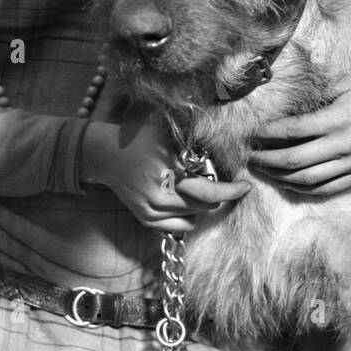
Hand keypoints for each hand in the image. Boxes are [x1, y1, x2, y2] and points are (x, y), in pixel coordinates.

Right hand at [79, 108, 251, 231]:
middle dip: (217, 193)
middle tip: (219, 180)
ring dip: (203, 204)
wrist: (105, 155)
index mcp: (168, 171)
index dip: (232, 190)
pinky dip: (190, 215)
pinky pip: (181, 225)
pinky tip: (186, 198)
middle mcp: (160, 195)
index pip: (209, 190)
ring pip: (195, 217)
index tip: (246, 186)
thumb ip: (193, 127)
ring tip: (197, 185)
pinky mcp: (146, 219)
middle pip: (205, 205)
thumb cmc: (139, 136)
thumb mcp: (165, 125)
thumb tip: (223, 125)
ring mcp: (152, 210)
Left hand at [248, 75, 350, 196]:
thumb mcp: (348, 82)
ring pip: (307, 179)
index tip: (252, 133)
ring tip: (262, 170)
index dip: (268, 134)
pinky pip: (326, 189)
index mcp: (338, 118)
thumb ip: (318, 92)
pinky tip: (287, 182)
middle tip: (249, 156)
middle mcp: (344, 145)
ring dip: (279, 177)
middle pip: (294, 160)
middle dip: (266, 159)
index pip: (292, 130)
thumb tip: (286, 97)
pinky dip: (302, 188)